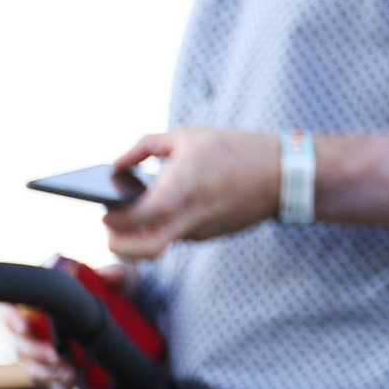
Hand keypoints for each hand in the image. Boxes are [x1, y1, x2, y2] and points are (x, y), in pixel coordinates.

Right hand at [2, 264, 133, 388]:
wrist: (135, 325)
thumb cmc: (118, 297)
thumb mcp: (122, 282)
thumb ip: (117, 274)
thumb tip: (108, 274)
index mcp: (44, 304)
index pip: (12, 309)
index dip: (10, 318)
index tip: (23, 327)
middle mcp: (39, 330)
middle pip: (19, 344)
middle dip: (34, 353)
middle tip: (54, 356)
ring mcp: (47, 354)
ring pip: (32, 368)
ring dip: (46, 374)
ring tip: (69, 374)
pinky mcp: (59, 373)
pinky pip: (48, 385)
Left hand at [104, 128, 279, 260]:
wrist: (284, 175)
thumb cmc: (233, 149)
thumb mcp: (186, 136)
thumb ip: (144, 147)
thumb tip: (116, 164)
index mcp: (177, 193)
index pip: (132, 220)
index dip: (112, 219)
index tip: (104, 209)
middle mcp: (185, 220)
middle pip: (139, 252)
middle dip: (116, 245)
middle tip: (109, 226)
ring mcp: (197, 233)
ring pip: (156, 246)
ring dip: (137, 238)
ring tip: (131, 215)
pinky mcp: (206, 236)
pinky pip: (176, 236)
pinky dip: (162, 227)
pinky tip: (162, 207)